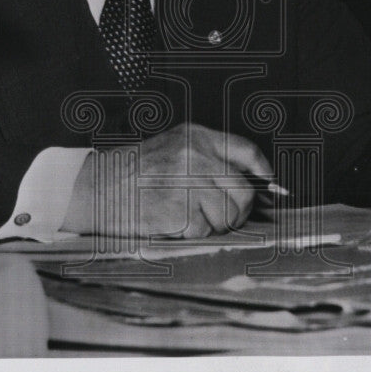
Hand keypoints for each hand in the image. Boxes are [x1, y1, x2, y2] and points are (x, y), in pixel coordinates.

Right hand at [61, 123, 272, 238]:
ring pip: (227, 216)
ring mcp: (187, 183)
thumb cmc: (134, 172)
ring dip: (214, 225)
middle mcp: (196, 156)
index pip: (246, 151)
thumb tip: (249, 182)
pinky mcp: (178, 211)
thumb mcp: (174, 148)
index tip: (271, 186)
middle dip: (237, 211)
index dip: (263, 172)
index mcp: (196, 137)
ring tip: (188, 217)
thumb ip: (209, 158)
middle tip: (220, 217)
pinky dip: (193, 234)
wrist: (98, 188)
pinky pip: (204, 231)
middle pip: (243, 192)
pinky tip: (173, 223)